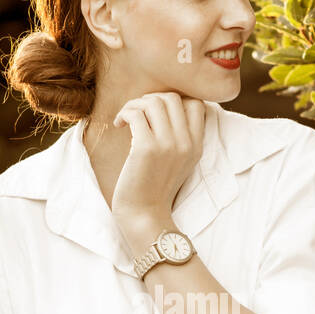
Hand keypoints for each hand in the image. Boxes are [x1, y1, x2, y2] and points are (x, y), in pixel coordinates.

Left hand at [110, 92, 205, 227]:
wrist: (145, 215)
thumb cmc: (154, 189)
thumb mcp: (178, 162)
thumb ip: (179, 138)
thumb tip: (162, 107)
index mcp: (196, 146)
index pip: (196, 104)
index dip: (174, 101)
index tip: (156, 114)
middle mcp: (186, 143)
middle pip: (172, 98)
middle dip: (150, 100)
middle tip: (137, 115)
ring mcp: (168, 145)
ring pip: (153, 101)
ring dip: (135, 105)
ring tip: (126, 119)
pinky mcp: (146, 148)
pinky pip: (135, 114)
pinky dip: (124, 114)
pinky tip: (118, 125)